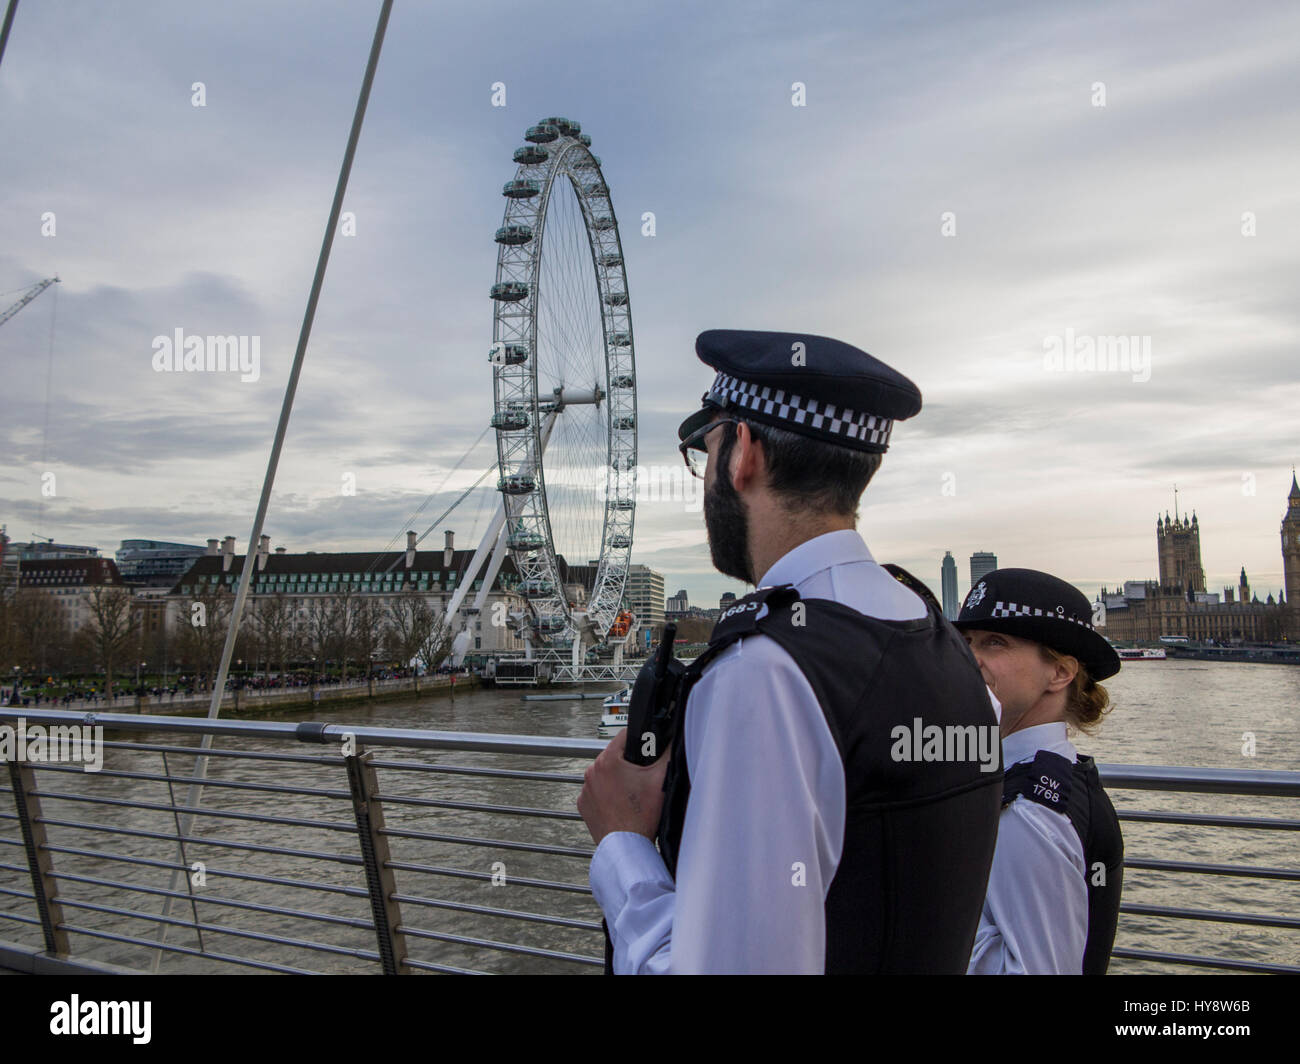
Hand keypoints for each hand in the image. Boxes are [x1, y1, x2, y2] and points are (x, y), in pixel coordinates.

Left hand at [577, 726, 668, 844]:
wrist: (627, 847)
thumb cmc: (641, 817)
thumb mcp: (661, 779)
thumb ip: (666, 754)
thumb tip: (669, 741)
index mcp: (607, 761)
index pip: (625, 736)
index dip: (639, 739)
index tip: (647, 748)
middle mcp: (591, 772)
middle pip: (614, 755)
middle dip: (628, 762)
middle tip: (642, 777)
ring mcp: (586, 789)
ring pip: (605, 774)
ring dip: (617, 778)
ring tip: (632, 794)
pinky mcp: (584, 804)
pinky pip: (597, 791)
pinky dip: (607, 794)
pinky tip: (621, 803)